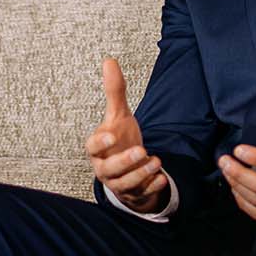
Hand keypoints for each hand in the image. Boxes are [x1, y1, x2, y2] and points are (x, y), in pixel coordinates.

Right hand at [85, 57, 168, 213]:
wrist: (128, 168)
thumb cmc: (119, 140)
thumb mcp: (119, 115)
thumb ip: (115, 91)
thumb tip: (109, 61)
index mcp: (99, 149)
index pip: (93, 147)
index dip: (100, 142)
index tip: (111, 135)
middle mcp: (105, 168)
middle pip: (109, 170)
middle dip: (125, 161)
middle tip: (141, 150)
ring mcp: (119, 183)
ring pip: (126, 184)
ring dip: (141, 174)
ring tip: (156, 161)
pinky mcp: (134, 193)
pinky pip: (141, 194)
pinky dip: (151, 188)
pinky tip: (162, 178)